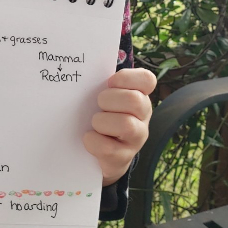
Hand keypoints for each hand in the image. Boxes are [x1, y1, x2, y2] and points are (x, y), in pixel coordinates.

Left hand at [83, 68, 155, 186]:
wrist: (100, 155)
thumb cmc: (102, 116)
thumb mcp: (105, 97)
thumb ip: (102, 83)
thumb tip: (81, 69)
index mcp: (139, 95)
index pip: (147, 79)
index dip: (127, 77)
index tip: (110, 82)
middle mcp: (143, 116)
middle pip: (134, 100)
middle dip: (108, 99)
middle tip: (98, 104)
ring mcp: (136, 139)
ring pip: (125, 125)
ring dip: (102, 121)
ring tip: (95, 123)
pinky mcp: (123, 158)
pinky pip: (107, 148)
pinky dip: (92, 141)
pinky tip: (89, 138)